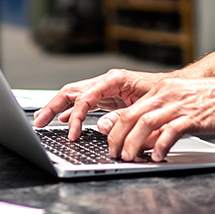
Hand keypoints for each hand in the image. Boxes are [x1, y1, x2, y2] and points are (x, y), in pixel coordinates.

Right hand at [32, 68, 163, 140]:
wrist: (176, 88)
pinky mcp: (107, 97)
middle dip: (52, 106)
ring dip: (57, 107)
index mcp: (114, 80)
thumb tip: (101, 126)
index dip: (75, 116)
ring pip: (74, 95)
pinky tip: (63, 119)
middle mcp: (106, 81)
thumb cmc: (164, 94)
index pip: (85, 97)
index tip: (71, 133)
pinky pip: (83, 102)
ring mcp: (105, 88)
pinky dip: (71, 110)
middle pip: (71, 91)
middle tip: (38, 122)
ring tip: (41, 120)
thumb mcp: (145, 106)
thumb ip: (122, 117)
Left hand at [97, 75, 214, 161]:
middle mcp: (167, 95)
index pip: (130, 109)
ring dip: (133, 142)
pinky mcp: (194, 116)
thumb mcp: (182, 105)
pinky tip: (157, 156)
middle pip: (132, 116)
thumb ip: (163, 121)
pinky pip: (172, 131)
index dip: (115, 128)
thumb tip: (145, 141)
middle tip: (114, 155)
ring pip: (146, 122)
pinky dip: (161, 145)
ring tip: (129, 158)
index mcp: (162, 91)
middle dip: (118, 137)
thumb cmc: (214, 100)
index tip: (110, 144)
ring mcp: (180, 105)